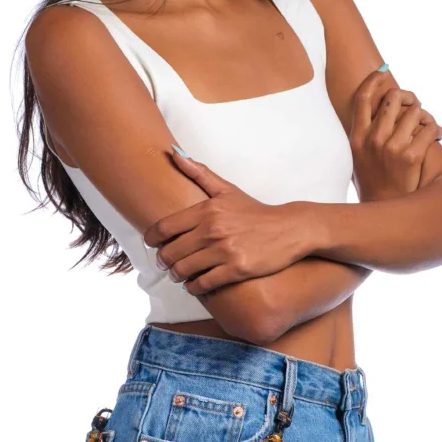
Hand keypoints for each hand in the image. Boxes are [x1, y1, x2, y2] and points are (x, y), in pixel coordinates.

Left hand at [143, 150, 309, 294]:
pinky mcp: (236, 269)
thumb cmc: (256, 212)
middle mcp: (212, 230)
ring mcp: (224, 251)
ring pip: (184, 270)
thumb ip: (199, 173)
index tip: (152, 245)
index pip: (164, 228)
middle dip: (164, 262)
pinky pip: (204, 283)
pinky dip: (195, 287)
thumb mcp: (227, 190)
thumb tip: (174, 154)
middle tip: (166, 264)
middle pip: (170, 252)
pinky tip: (195, 285)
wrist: (289, 229)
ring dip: (177, 276)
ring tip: (180, 275)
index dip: (152, 240)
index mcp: (206, 210)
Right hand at [350, 73, 441, 201]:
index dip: (374, 79)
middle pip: (393, 98)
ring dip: (425, 115)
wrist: (384, 210)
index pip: (363, 98)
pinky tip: (438, 136)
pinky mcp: (410, 156)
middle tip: (415, 107)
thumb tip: (377, 107)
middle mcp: (372, 140)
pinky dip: (437, 130)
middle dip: (408, 99)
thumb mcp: (359, 158)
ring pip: (415, 111)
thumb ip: (365, 134)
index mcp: (357, 138)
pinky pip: (430, 128)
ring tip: (429, 126)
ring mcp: (391, 148)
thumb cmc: (373, 183)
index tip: (384, 71)